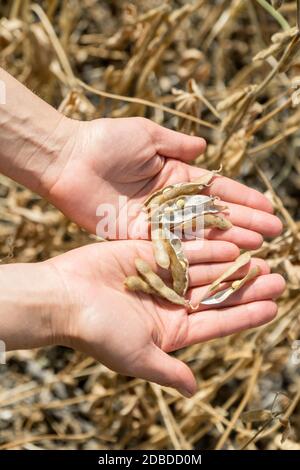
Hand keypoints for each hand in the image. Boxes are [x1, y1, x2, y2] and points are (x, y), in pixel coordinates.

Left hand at [48, 117, 282, 247]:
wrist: (68, 159)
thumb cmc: (105, 141)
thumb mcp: (147, 134)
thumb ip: (177, 144)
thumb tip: (206, 147)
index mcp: (174, 175)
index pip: (216, 189)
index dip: (242, 198)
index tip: (268, 207)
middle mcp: (169, 202)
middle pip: (213, 215)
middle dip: (244, 222)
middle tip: (274, 233)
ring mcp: (155, 221)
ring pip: (198, 233)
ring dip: (227, 240)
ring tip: (257, 248)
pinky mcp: (138, 236)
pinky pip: (173, 245)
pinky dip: (196, 251)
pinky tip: (220, 257)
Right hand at [48, 240, 284, 396]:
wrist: (62, 298)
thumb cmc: (99, 332)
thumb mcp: (137, 357)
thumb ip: (169, 370)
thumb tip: (194, 390)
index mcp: (169, 330)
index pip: (217, 322)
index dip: (245, 315)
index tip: (273, 307)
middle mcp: (168, 304)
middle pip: (216, 294)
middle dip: (246, 287)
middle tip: (277, 278)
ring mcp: (160, 278)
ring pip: (204, 270)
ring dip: (231, 265)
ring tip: (260, 258)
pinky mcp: (147, 254)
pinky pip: (183, 250)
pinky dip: (206, 248)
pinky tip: (230, 245)